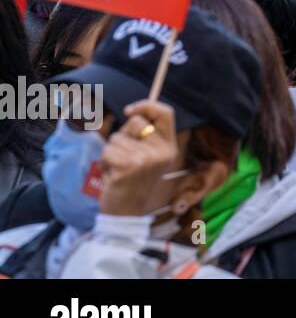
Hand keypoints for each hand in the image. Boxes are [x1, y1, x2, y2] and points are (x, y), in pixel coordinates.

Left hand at [98, 101, 181, 216]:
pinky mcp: (129, 166)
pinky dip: (105, 162)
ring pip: (117, 138)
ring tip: (119, 170)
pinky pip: (108, 151)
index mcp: (169, 148)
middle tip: (126, 158)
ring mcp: (147, 159)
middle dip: (123, 136)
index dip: (147, 105)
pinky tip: (113, 176)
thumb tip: (134, 111)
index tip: (129, 111)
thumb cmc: (133, 181)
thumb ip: (145, 135)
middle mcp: (162, 152)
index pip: (166, 113)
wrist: (126, 213)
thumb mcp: (148, 157)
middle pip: (136, 122)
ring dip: (111, 152)